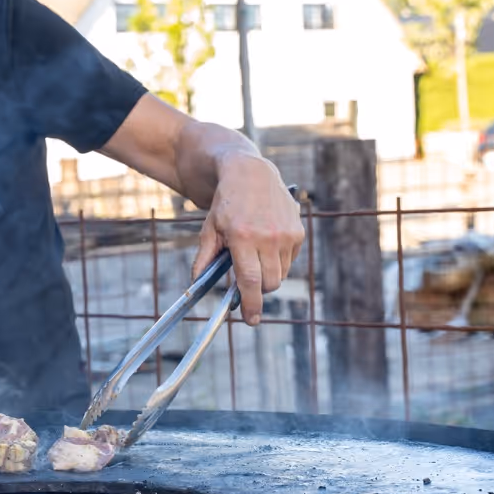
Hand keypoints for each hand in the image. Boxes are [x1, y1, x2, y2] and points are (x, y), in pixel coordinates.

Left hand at [191, 156, 303, 325]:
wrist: (250, 174)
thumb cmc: (225, 203)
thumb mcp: (210, 229)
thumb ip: (205, 258)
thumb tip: (196, 284)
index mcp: (242, 238)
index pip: (251, 281)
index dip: (251, 304)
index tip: (251, 320)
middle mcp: (268, 237)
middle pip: (269, 283)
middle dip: (258, 291)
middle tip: (246, 283)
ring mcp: (286, 234)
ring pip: (280, 274)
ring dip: (268, 274)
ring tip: (254, 256)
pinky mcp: (297, 231)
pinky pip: (290, 260)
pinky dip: (278, 261)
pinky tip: (266, 243)